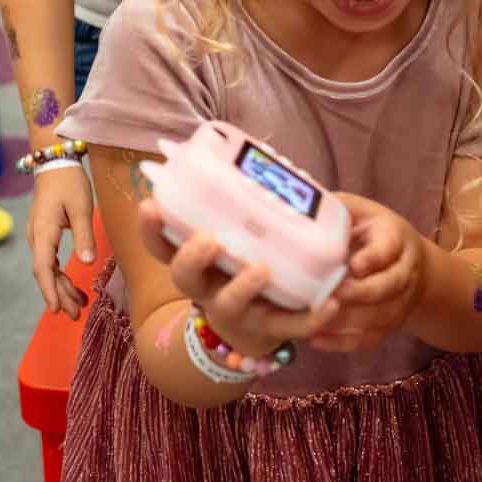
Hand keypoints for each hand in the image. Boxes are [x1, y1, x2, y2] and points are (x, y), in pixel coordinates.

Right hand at [27, 160, 95, 315]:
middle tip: (74, 315)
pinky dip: (61, 276)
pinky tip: (74, 288)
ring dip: (61, 288)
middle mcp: (36, 237)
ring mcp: (39, 237)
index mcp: (43, 231)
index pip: (43, 267)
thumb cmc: (69, 182)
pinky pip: (50, 261)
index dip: (49, 290)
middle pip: (45, 273)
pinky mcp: (44, 235)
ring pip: (48, 269)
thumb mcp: (82, 207)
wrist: (55, 163)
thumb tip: (87, 262)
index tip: (55, 309)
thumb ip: (84, 235)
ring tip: (79, 306)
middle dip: (59, 295)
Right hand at [138, 207, 336, 356]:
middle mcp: (207, 286)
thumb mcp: (232, 234)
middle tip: (210, 240)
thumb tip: (262, 155)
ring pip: (230, 304)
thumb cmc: (241, 263)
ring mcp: (236, 310)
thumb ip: (237, 206)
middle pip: (185, 277)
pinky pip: (289, 326)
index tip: (150, 204)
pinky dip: (310, 317)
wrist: (257, 324)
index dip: (150, 228)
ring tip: (261, 269)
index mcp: (194, 260)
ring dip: (244, 286)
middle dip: (193, 258)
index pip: (161, 245)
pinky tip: (331, 302)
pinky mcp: (270, 327)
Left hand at [308, 194, 425, 352]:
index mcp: (395, 237)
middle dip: (361, 293)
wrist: (410, 264)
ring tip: (316, 319)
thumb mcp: (359, 211)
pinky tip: (315, 340)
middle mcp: (404, 271)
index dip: (374, 258)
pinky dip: (343, 343)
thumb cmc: (371, 231)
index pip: (390, 248)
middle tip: (331, 294)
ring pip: (380, 317)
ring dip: (349, 321)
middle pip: (389, 286)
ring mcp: (400, 301)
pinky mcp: (388, 325)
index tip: (354, 265)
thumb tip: (290, 201)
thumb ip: (334, 210)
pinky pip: (369, 339)